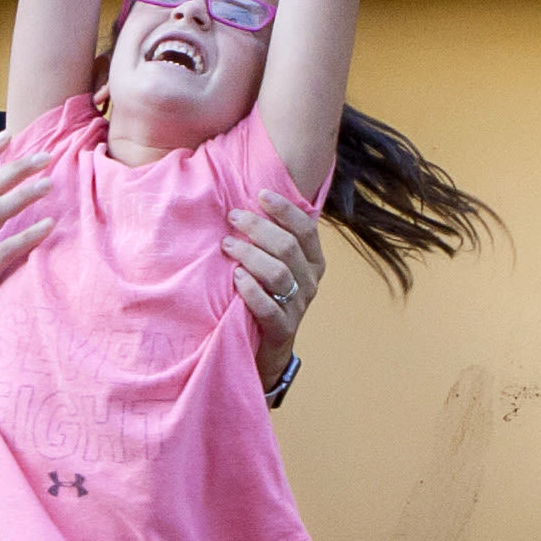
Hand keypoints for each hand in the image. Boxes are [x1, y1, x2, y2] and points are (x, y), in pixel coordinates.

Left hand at [228, 190, 326, 371]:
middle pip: (288, 247)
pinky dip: (251, 290)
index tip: (260, 194)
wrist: (267, 347)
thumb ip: (273, 238)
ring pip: (278, 274)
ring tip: (227, 245)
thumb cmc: (267, 294)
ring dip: (250, 255)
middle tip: (233, 217)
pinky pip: (269, 308)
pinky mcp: (283, 329)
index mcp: (313, 261)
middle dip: (259, 227)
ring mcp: (298, 306)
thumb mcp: (277, 264)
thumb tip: (251, 196)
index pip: (306, 228)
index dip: (285, 209)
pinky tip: (236, 277)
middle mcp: (310, 282)